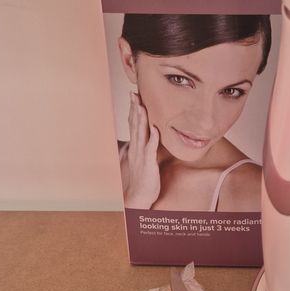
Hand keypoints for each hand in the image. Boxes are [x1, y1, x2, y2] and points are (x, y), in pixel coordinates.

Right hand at [121, 92, 160, 208]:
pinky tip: (155, 129)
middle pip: (135, 125)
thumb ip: (144, 146)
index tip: (134, 96)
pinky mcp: (149, 164)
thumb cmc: (143, 179)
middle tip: (134, 94)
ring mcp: (141, 156)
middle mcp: (136, 149)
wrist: (139, 197)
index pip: (134, 125)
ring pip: (140, 134)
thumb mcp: (143, 160)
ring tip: (141, 105)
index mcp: (135, 147)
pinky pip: (150, 149)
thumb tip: (148, 135)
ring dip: (141, 120)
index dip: (134, 110)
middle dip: (134, 109)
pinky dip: (153, 139)